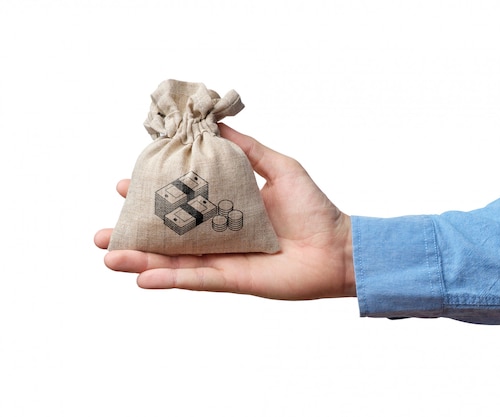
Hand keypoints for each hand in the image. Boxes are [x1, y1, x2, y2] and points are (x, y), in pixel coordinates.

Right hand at [94, 124, 355, 299]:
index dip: (152, 195)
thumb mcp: (279, 167)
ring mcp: (224, 258)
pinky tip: (141, 278)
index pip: (180, 202)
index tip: (124, 185)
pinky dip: (168, 279)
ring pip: (174, 260)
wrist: (337, 247)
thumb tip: (218, 124)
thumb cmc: (314, 208)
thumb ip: (248, 149)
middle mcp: (219, 234)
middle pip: (168, 235)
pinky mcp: (233, 279)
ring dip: (139, 259)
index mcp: (226, 208)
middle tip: (103, 230)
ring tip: (107, 255)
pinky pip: (196, 279)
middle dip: (135, 233)